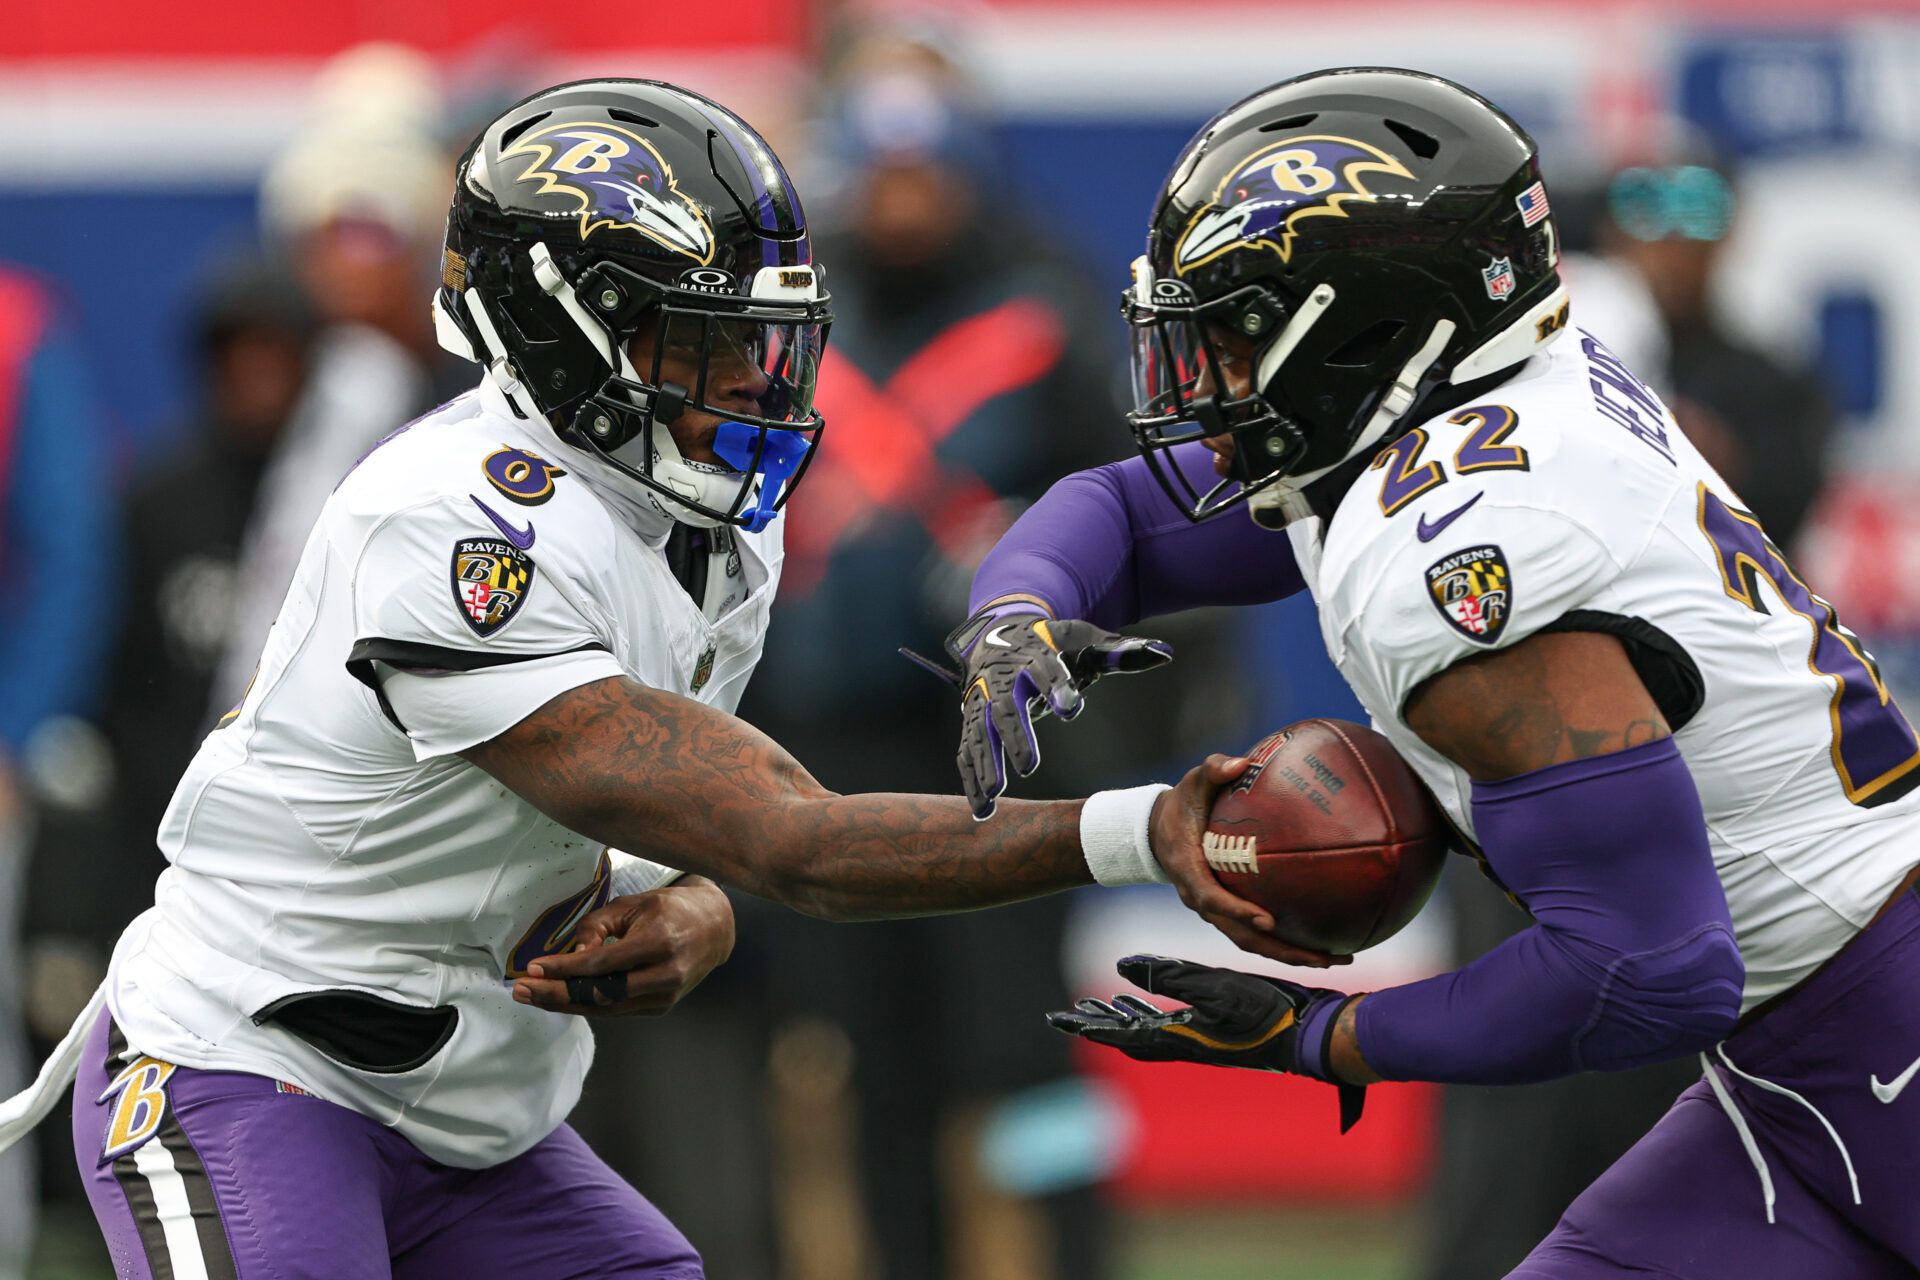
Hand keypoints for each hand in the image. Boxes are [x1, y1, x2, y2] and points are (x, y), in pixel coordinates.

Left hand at [511, 876, 734, 1016]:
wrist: (715, 928)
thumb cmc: (668, 910)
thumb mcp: (633, 904)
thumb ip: (598, 925)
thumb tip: (571, 954)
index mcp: (658, 942)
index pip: (601, 964)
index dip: (564, 969)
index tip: (533, 968)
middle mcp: (664, 974)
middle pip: (600, 994)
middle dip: (556, 995)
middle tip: (522, 991)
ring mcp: (665, 996)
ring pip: (606, 1008)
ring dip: (565, 1004)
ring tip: (533, 997)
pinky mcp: (662, 1007)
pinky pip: (617, 1009)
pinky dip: (587, 1005)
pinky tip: (562, 998)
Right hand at [942, 608, 1171, 818]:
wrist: (997, 632)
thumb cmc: (1051, 643)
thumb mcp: (1084, 640)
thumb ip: (1120, 651)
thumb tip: (1162, 653)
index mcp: (1033, 653)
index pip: (1043, 668)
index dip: (1057, 686)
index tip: (1072, 707)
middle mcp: (1002, 678)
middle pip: (1005, 707)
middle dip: (1016, 736)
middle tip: (1029, 767)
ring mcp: (982, 701)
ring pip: (980, 733)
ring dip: (986, 763)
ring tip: (994, 793)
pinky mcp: (971, 720)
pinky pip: (968, 751)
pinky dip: (971, 779)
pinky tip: (981, 810)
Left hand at [1048, 954, 1365, 1130]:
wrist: (1306, 1035)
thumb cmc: (1263, 1012)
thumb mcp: (1214, 987)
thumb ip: (1169, 975)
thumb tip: (1121, 968)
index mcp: (1177, 1037)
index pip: (1120, 1033)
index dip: (1088, 1026)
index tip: (1058, 1020)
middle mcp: (1182, 1042)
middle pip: (1126, 1035)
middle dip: (1096, 1024)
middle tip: (1067, 1016)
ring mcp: (1198, 1039)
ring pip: (1146, 1031)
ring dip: (1120, 1019)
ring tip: (1101, 1006)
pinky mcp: (1213, 1032)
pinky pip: (1167, 1025)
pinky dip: (1148, 1012)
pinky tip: (1148, 999)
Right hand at [1151, 755, 1350, 967]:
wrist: (1158, 830)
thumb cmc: (1180, 805)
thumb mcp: (1190, 782)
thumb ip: (1213, 770)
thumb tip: (1241, 761)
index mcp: (1189, 871)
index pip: (1211, 899)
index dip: (1237, 912)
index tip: (1268, 920)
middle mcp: (1200, 898)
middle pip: (1240, 935)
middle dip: (1281, 949)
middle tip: (1324, 957)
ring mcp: (1214, 909)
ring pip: (1249, 940)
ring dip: (1289, 953)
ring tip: (1332, 958)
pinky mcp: (1225, 910)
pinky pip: (1253, 932)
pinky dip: (1283, 940)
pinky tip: (1318, 940)